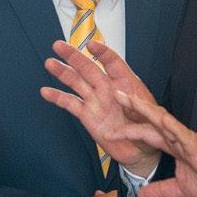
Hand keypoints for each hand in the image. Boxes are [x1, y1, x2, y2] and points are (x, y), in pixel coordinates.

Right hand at [39, 40, 162, 175]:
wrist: (141, 151)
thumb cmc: (150, 130)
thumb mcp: (151, 116)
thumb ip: (137, 106)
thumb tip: (122, 97)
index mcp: (126, 83)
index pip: (113, 62)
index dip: (102, 53)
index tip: (91, 45)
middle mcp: (108, 88)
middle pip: (89, 68)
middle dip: (74, 57)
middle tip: (59, 46)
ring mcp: (96, 100)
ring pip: (77, 82)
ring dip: (63, 72)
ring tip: (50, 63)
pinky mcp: (87, 115)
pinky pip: (70, 104)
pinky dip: (58, 97)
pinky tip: (46, 91)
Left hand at [116, 92, 196, 196]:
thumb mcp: (179, 189)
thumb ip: (159, 190)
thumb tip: (140, 195)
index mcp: (174, 146)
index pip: (146, 133)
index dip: (129, 129)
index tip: (110, 129)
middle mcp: (178, 138)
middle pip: (151, 119)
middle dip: (133, 107)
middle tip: (115, 94)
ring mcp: (187, 140)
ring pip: (163, 120)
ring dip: (146, 109)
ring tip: (130, 99)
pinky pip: (182, 134)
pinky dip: (171, 125)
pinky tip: (160, 118)